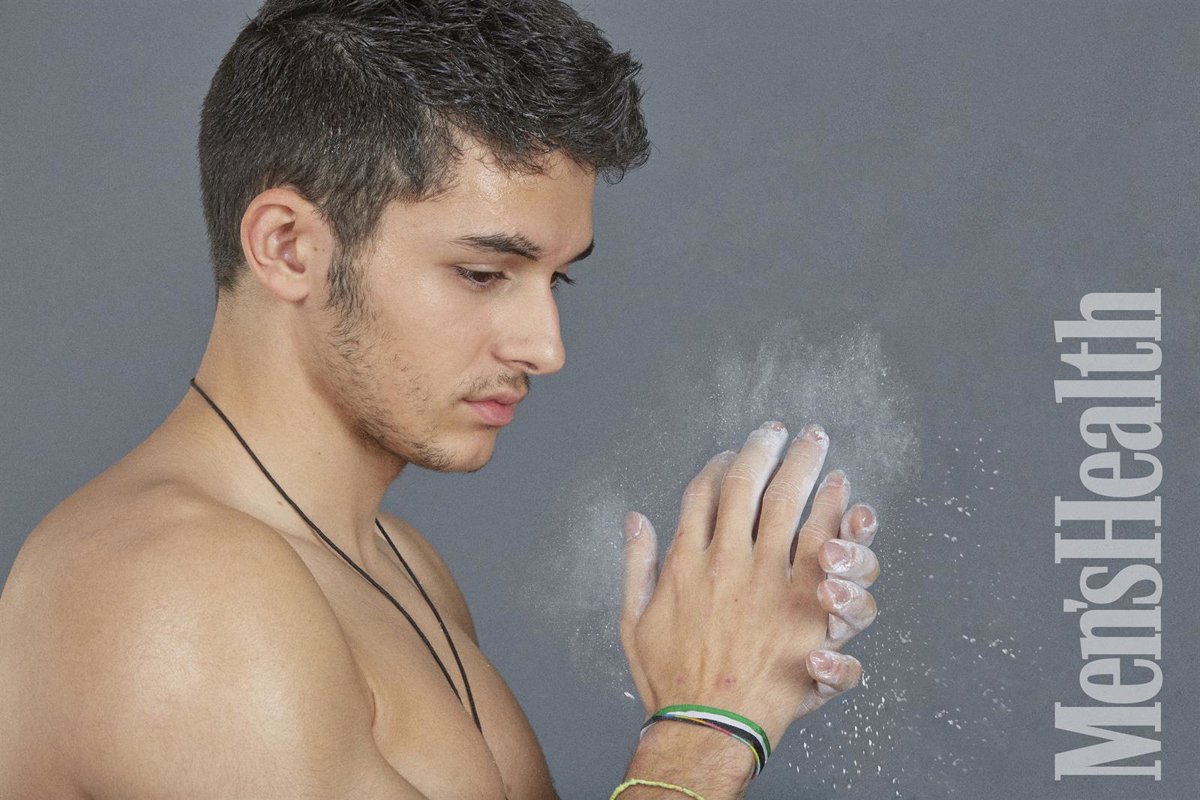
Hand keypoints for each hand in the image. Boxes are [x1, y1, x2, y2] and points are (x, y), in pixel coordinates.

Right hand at [619, 422, 880, 748]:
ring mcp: (769, 582)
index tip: (732, 451)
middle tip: (786, 430)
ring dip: (806, 469)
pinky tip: (847, 497)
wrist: (706, 728)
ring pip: (791, 506)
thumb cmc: (670, 680)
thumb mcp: (633, 620)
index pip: (702, 492)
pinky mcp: (804, 608)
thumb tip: (634, 519)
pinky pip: (827, 550)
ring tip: (818, 446)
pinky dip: (837, 517)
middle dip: (769, 449)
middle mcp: (728, 562)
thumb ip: (635, 564)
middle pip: (750, 485)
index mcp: (686, 561)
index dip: (720, 464)